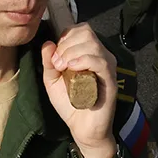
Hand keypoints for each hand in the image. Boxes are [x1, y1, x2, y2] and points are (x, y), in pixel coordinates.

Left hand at [41, 24, 116, 157]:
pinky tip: (72, 69)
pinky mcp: (110, 78)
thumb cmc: (70, 103)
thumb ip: (48, 62)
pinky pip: (99, 60)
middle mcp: (100, 55)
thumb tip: (47, 43)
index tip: (55, 56)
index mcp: (87, 52)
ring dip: (71, 53)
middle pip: (85, 32)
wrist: (82, 128)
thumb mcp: (52, 81)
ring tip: (63, 69)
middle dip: (66, 45)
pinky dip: (83, 61)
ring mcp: (107, 65)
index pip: (80, 29)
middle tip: (58, 64)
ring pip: (91, 44)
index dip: (65, 37)